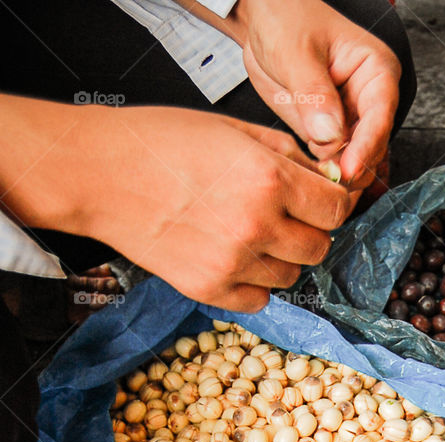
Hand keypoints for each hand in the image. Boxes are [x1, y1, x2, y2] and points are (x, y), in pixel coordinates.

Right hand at [65, 106, 352, 309]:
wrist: (100, 174)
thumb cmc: (160, 144)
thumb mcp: (233, 129)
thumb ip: (287, 156)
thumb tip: (326, 179)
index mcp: (268, 179)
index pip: (336, 209)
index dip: (333, 203)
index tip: (322, 200)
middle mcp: (256, 226)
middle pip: (319, 247)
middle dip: (309, 230)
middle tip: (285, 215)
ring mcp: (233, 263)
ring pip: (292, 276)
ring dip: (281, 258)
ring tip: (250, 233)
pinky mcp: (210, 290)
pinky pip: (260, 300)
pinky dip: (255, 283)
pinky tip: (234, 257)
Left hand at [235, 0, 400, 186]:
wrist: (260, 21)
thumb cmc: (285, 19)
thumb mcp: (296, 52)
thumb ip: (314, 93)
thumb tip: (330, 135)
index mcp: (375, 70)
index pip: (380, 116)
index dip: (366, 147)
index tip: (348, 170)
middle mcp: (368, 98)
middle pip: (373, 145)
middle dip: (354, 168)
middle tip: (332, 185)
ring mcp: (349, 119)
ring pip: (355, 159)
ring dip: (339, 176)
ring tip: (321, 188)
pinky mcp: (328, 133)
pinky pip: (333, 162)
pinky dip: (324, 175)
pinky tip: (314, 183)